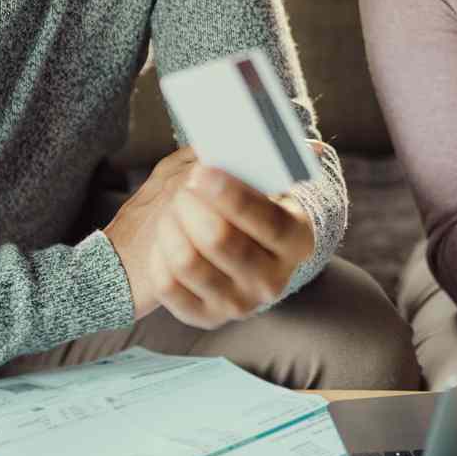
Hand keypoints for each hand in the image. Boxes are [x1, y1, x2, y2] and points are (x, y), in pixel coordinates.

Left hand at [105, 151, 316, 327]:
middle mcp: (274, 280)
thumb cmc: (244, 202)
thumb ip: (252, 159)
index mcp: (297, 240)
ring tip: (171, 206)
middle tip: (182, 188)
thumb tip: (250, 138)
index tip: (201, 173)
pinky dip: (159, 252)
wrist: (234, 249)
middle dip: (191, 207)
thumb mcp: (256, 180)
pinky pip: (168, 284)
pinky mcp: (205, 317)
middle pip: (222, 241)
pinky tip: (165, 233)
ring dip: (171, 224)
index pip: (270, 221)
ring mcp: (239, 304)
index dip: (233, 196)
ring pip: (188, 261)